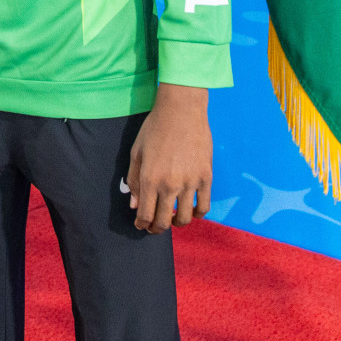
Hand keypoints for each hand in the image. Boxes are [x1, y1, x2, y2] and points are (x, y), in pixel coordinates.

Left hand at [127, 84, 211, 232]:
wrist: (181, 112)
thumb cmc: (155, 129)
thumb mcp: (137, 153)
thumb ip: (134, 181)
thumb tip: (135, 205)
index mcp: (150, 178)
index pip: (145, 214)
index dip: (142, 224)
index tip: (141, 225)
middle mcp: (170, 185)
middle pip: (164, 221)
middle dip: (157, 229)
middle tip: (154, 228)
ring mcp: (190, 182)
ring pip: (185, 218)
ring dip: (177, 223)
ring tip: (172, 219)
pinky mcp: (207, 178)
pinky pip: (204, 206)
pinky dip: (198, 214)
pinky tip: (191, 211)